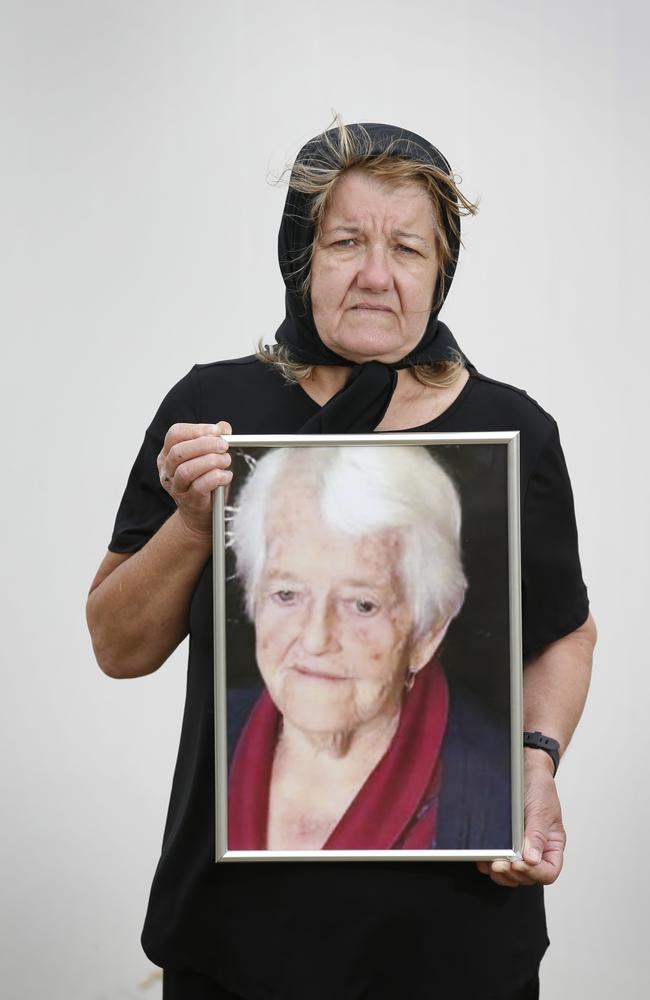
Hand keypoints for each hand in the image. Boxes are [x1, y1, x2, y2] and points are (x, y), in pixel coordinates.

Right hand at [157, 421, 232, 537]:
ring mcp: (176, 486)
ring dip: (210, 462)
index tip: (216, 431)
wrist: (200, 515)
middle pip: (179, 451)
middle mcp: (167, 469)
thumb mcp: (208, 456)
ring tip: (226, 460)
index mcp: (168, 453)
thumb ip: (215, 439)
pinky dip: (216, 478)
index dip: (196, 430)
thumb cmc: (205, 481)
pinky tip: (226, 476)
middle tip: (224, 446)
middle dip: (205, 445)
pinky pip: (199, 486)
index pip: (175, 434)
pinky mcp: (189, 500)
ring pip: (186, 470)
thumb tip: (223, 427)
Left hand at [476, 749, 565, 886]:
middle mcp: (537, 850)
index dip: (534, 874)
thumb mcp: (540, 809)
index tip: (519, 865)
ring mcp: (519, 849)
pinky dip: (489, 863)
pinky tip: (484, 856)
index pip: (549, 872)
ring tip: (490, 861)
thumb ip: (537, 835)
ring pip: (511, 874)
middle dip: (512, 874)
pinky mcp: (504, 844)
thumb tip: (532, 860)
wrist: (524, 769)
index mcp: (552, 845)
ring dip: (500, 873)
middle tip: (499, 864)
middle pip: (527, 878)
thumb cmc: (538, 787)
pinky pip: (497, 862)